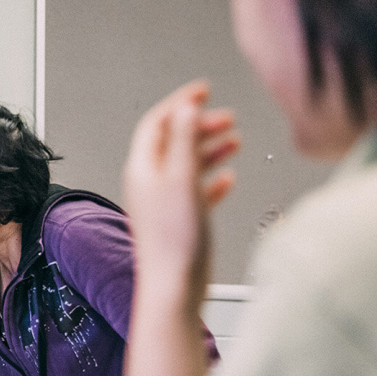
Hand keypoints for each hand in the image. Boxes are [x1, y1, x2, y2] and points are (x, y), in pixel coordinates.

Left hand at [122, 81, 238, 301]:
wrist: (174, 286)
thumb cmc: (174, 240)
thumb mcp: (181, 178)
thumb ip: (182, 140)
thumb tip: (184, 108)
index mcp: (142, 169)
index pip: (156, 122)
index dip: (179, 102)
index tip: (203, 89)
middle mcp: (148, 183)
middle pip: (172, 141)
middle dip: (199, 124)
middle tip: (226, 116)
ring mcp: (162, 202)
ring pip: (185, 164)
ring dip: (207, 148)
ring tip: (233, 139)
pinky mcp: (177, 221)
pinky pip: (194, 191)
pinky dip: (211, 179)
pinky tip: (227, 179)